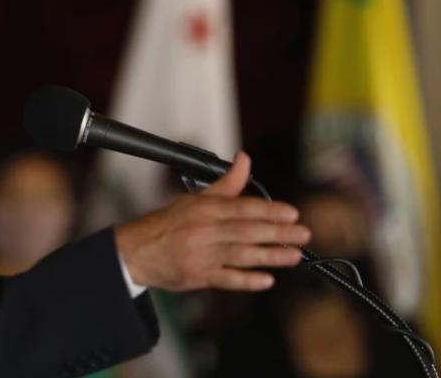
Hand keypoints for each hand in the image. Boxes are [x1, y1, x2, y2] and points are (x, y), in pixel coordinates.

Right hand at [114, 152, 309, 291]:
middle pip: (246, 231)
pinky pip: (227, 279)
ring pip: (241, 255)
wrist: (137, 251)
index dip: (269, 211)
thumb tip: (244, 160)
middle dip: (278, 233)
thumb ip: (226, 183)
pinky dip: (247, 280)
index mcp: (204, 210)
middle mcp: (203, 231)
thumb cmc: (167, 224)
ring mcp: (201, 255)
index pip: (242, 208)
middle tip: (303, 234)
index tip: (291, 213)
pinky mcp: (198, 276)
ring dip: (270, 256)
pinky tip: (266, 280)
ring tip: (293, 256)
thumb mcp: (195, 199)